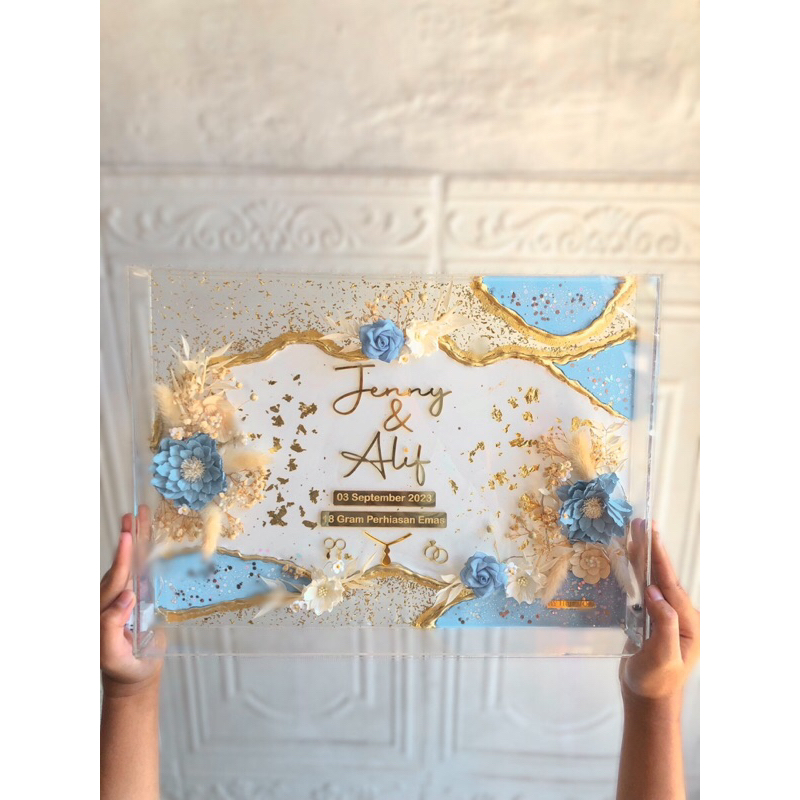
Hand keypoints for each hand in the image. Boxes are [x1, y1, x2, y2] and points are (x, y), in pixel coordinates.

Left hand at [100, 506, 163, 696]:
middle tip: (132, 515)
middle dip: (128, 539)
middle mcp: (114, 600)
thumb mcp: (112, 654)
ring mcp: (127, 597)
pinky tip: (153, 538)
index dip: (121, 559)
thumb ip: (111, 627)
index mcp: (104, 611)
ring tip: (141, 517)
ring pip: (132, 565)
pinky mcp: (141, 598)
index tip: (127, 538)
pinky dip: (147, 552)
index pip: (115, 581)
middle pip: (121, 565)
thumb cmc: (123, 668)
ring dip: (137, 540)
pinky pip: (143, 572)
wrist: (135, 677)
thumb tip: (125, 597)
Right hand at [620, 520, 699, 713]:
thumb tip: (655, 594)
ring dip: (644, 556)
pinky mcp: (651, 618)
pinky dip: (637, 570)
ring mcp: (665, 615)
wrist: (646, 699)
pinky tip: (630, 559)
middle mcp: (679, 614)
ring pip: (653, 579)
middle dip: (652, 549)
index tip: (651, 536)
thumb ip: (664, 625)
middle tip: (641, 523)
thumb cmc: (655, 681)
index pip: (671, 585)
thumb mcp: (663, 657)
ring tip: (634, 533)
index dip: (660, 560)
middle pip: (664, 576)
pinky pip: (644, 588)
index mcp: (688, 622)